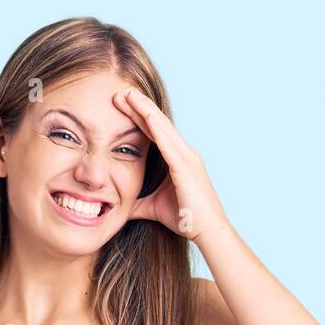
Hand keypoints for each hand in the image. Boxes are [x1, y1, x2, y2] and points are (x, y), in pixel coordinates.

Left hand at [112, 87, 228, 241]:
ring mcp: (187, 157)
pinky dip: (154, 126)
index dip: (138, 118)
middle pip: (157, 124)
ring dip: (144, 109)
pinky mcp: (186, 165)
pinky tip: (142, 113)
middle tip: (119, 93)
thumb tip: (117, 204)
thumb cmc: (185, 219)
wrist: (207, 231)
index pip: (154, 133)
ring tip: (128, 94)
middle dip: (138, 107)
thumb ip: (136, 202)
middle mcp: (184, 153)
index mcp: (178, 160)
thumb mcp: (152, 207)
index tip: (121, 106)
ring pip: (162, 126)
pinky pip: (167, 141)